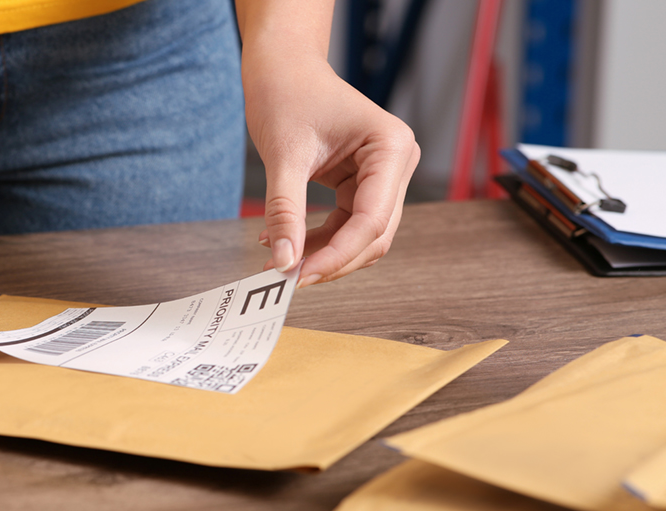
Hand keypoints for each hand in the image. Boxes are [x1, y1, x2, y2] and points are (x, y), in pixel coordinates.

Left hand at [243, 49, 419, 287]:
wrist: (282, 67)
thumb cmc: (287, 93)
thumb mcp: (283, 155)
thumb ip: (285, 212)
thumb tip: (284, 262)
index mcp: (390, 147)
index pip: (373, 220)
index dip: (337, 255)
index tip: (298, 275)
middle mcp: (396, 162)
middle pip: (374, 235)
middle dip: (332, 260)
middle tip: (287, 277)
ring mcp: (383, 175)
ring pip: (362, 237)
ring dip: (324, 255)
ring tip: (279, 260)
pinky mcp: (363, 184)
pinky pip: (347, 226)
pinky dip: (319, 240)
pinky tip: (284, 242)